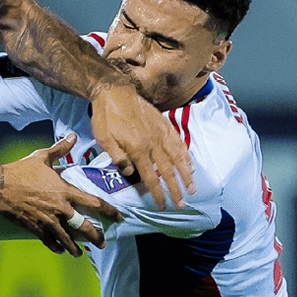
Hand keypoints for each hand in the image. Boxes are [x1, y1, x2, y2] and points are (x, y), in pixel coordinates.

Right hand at [0, 134, 120, 255]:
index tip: (118, 217)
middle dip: (96, 236)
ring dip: (75, 247)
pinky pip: (49, 241)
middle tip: (102, 243)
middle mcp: (60, 208)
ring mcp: (48, 220)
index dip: (109, 211)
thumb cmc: (21, 171)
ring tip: (80, 253)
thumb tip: (72, 135)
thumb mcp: (42, 157)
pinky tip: (60, 250)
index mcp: (65, 191)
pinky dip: (56, 246)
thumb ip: (60, 148)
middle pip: (84, 227)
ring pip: (67, 238)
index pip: (94, 203)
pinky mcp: (35, 228)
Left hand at [90, 82, 192, 209]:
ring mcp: (161, 133)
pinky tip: (191, 164)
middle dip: (176, 190)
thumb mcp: (104, 139)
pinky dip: (186, 155)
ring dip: (186, 175)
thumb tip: (131, 174)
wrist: (114, 91)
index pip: (150, 178)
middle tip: (182, 204)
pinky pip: (178, 142)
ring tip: (193, 188)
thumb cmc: (106, 117)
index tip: (164, 205)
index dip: (158, 194)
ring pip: (178, 157)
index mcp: (137, 150)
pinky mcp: (164, 125)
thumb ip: (118, 158)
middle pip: (167, 171)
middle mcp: (153, 143)